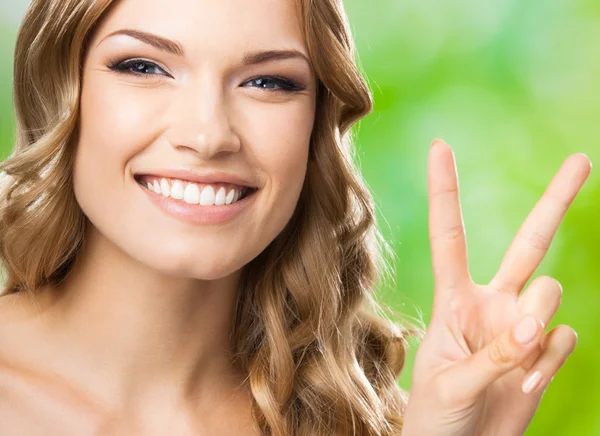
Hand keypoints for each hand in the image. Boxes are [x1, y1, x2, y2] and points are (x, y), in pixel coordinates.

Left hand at [401, 139, 591, 435]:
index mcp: (454, 299)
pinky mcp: (545, 354)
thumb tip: (538, 328)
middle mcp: (493, 303)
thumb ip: (495, 353)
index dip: (446, 190)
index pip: (450, 234)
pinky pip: (564, 341)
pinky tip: (524, 381)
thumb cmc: (436, 415)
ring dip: (536, 327)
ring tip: (513, 363)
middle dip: (556, 201)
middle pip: (530, 242)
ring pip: (551, 297)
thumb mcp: (451, 381)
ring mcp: (522, 327)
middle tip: (581, 159)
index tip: (440, 145)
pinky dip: (547, 363)